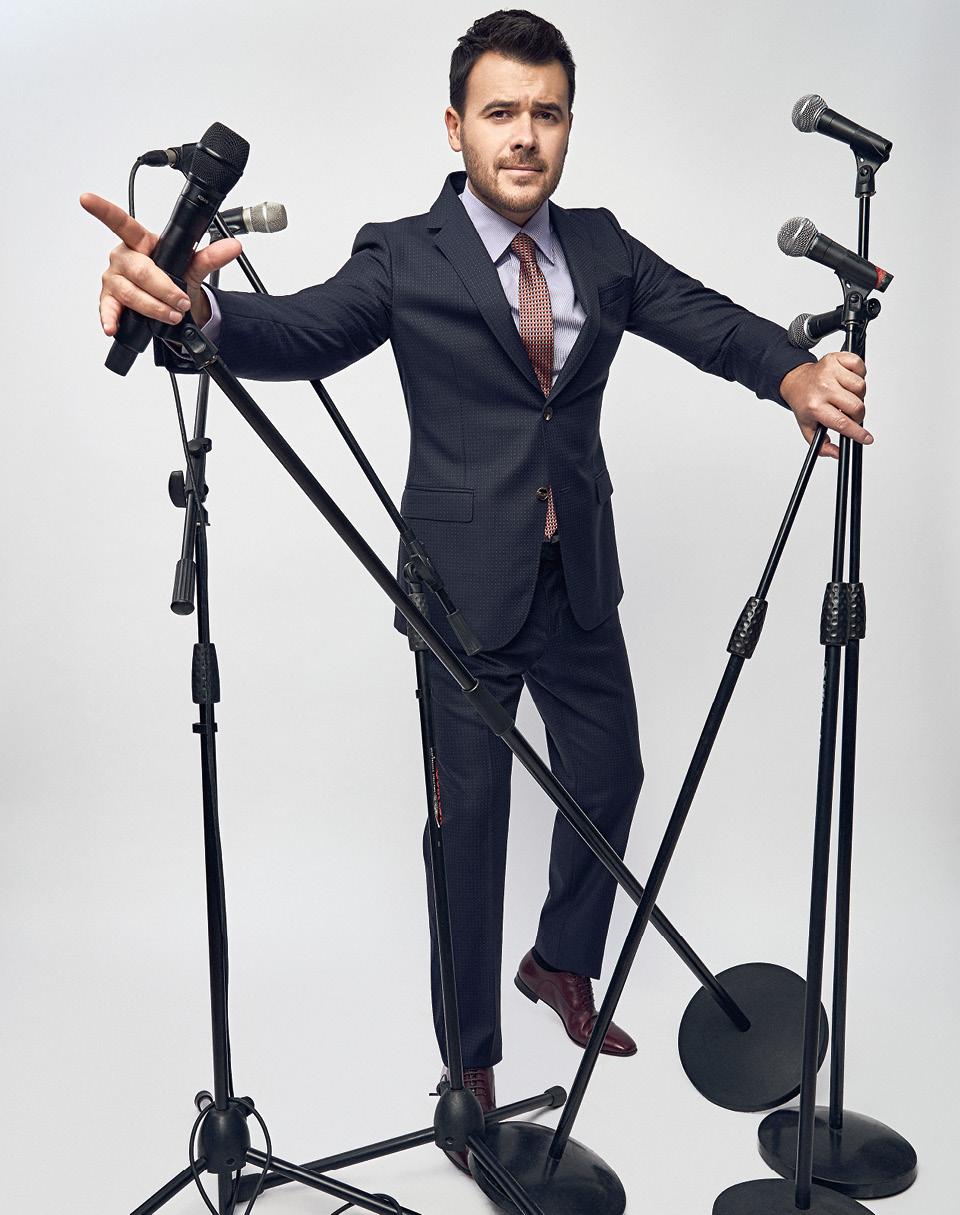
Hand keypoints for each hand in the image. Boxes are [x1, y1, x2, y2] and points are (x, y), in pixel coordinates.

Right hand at [79, 193, 242, 335]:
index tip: (87, 198)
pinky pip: (108, 309)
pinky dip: (110, 318)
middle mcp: (123, 258)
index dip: (103, 210)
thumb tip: (234, 246)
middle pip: (140, 271)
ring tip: (170, 315)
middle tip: (180, 302)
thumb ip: (211, 256)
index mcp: (140, 242)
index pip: (122, 223)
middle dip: (164, 289)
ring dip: (153, 307)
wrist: (172, 304)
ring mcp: (114, 279)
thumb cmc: (174, 277)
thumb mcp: (193, 268)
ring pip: (130, 293)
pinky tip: (112, 326)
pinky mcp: (109, 299)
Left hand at [779, 351, 870, 458]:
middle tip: (850, 413)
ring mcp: (829, 371)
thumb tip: (837, 453)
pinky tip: (848, 380)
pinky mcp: (836, 357)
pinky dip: (859, 373)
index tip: (867, 439)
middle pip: (857, 406)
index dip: (858, 433)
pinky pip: (859, 365)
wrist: (796, 382)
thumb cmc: (805, 404)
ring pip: (861, 386)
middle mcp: (822, 388)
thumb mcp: (808, 428)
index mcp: (814, 406)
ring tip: (847, 395)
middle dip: (858, 414)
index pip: (842, 422)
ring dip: (858, 394)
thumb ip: (822, 446)